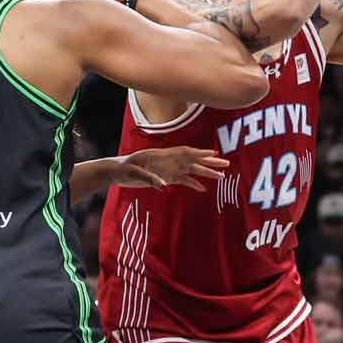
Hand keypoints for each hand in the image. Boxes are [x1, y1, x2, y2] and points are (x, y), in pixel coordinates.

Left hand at [114, 148, 228, 192]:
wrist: (116, 171)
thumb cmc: (123, 168)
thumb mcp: (132, 172)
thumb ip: (148, 177)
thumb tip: (163, 185)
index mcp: (162, 155)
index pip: (185, 153)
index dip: (200, 154)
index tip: (213, 154)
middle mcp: (168, 161)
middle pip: (193, 161)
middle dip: (209, 163)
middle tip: (226, 164)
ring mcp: (168, 169)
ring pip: (191, 170)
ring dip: (205, 173)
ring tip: (221, 176)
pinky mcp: (165, 178)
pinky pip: (183, 180)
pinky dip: (193, 184)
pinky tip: (203, 189)